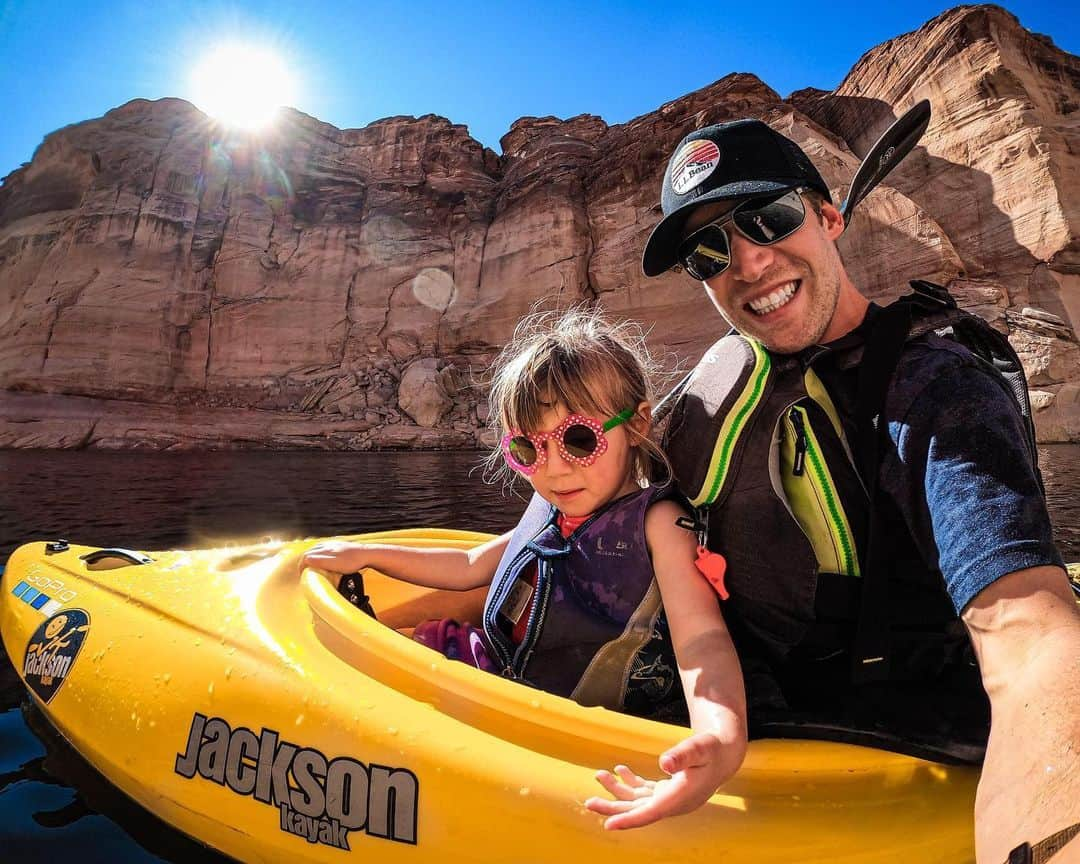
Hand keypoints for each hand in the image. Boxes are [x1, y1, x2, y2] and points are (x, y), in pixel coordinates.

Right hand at [301, 541, 367, 574]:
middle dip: (305, 561)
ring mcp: (334, 544)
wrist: (368, 554)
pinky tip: (325, 558)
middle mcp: (327, 545)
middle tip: (305, 571)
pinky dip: (321, 554)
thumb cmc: (352, 561)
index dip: (302, 566)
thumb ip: (319, 561)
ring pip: (317, 549)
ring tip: (312, 565)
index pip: (306, 556)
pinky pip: (325, 548)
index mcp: (324, 549)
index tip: (302, 573)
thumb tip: (306, 560)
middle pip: (310, 552)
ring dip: (312, 557)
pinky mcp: (340, 546)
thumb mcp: (334, 564)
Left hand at [584, 732, 727, 829]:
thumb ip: (683, 755)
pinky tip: (620, 771)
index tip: (609, 824)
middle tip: (588, 802)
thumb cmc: (713, 749)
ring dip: (618, 790)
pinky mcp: (668, 791)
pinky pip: (645, 792)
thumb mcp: (700, 748)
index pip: (651, 813)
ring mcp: (670, 798)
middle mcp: (674, 803)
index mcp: (681, 798)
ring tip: (599, 775)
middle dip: (613, 808)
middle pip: (639, 811)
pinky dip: (630, 783)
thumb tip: (663, 762)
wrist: (725, 753)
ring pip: (638, 801)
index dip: (629, 820)